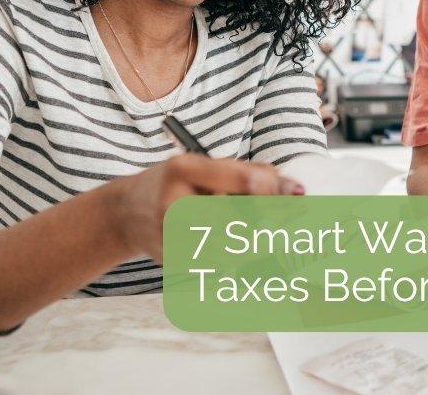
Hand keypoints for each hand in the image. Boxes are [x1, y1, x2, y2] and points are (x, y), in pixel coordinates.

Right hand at [106, 154, 303, 262]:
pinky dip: (241, 254)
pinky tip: (246, 245)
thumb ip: (243, 172)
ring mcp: (172, 236)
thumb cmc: (174, 185)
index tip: (300, 193)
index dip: (275, 188)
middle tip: (300, 214)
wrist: (126, 214)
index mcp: (183, 170)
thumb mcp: (202, 166)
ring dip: (261, 240)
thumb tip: (287, 185)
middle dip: (274, 219)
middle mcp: (175, 203)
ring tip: (276, 230)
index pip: (240, 181)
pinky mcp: (175, 260)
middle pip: (242, 219)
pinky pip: (221, 262)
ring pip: (235, 247)